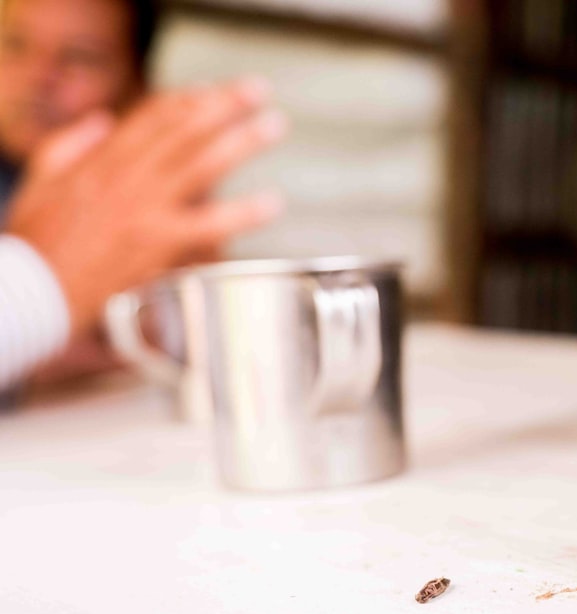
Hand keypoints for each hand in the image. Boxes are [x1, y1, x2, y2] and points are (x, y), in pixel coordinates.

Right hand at [4, 78, 285, 333]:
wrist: (33, 291)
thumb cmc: (35, 243)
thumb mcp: (41, 181)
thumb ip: (70, 145)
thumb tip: (100, 119)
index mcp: (100, 161)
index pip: (149, 117)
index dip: (185, 100)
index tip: (212, 90)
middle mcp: (127, 178)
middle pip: (184, 130)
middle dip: (225, 105)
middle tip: (258, 90)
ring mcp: (145, 209)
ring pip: (202, 164)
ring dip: (242, 141)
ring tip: (273, 125)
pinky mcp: (158, 244)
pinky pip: (210, 224)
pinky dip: (243, 212)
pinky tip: (271, 203)